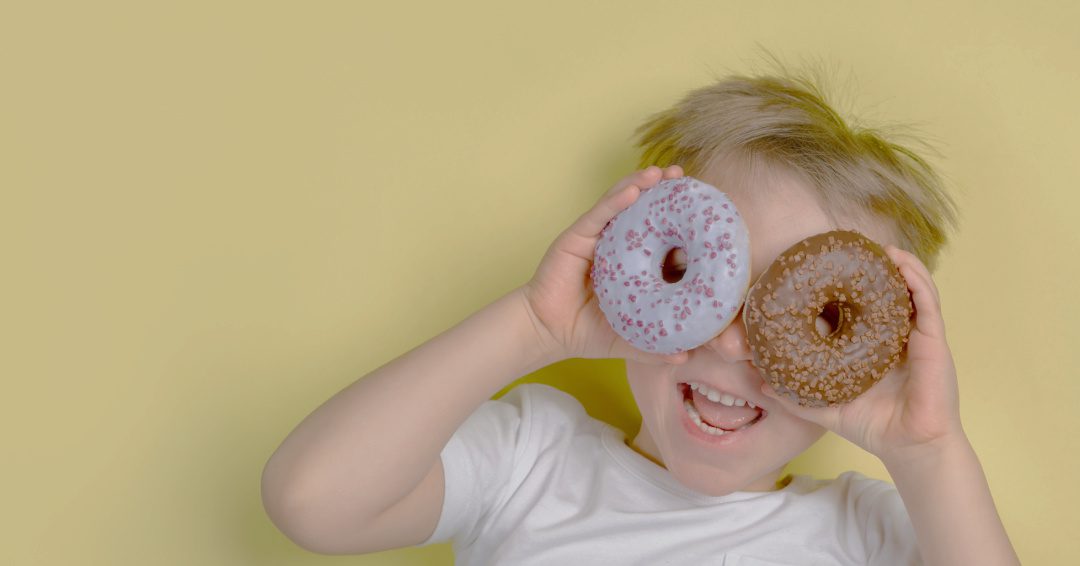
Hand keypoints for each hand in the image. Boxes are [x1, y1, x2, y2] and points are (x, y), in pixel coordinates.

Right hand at [521, 166, 688, 366]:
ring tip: (663, 173)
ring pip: (621, 203)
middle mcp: (616, 243)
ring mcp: (597, 237)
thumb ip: (654, 347)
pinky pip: (599, 215)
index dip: (679, 219)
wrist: (547, 333)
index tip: (704, 207)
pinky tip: (634, 189)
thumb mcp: (628, 339)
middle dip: (664, 191)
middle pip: (642, 210)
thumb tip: (686, 357)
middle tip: (685, 177)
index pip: (660, 235)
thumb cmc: (584, 332)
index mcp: (631, 263)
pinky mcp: (577, 237)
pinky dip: (617, 200)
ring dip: (642, 184)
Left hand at [758, 246, 965, 462]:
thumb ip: (796, 395)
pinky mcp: (934, 342)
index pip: (859, 307)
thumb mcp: (827, 406)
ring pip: (912, 289)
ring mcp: (917, 336)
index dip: (846, 285)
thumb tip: (762, 381)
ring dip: (899, 264)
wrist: (910, 449)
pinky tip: (902, 264)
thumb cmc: (873, 427)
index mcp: (873, 345)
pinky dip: (917, 280)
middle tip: (853, 245)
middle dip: (874, 267)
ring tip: (881, 247)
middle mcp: (896, 336)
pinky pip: (928, 303)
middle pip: (887, 291)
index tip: (827, 263)